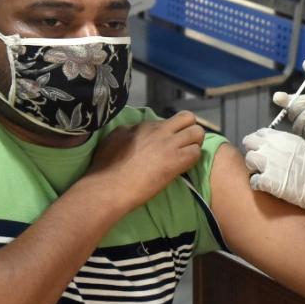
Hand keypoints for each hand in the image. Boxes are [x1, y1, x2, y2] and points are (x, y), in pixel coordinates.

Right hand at [84, 111, 205, 211]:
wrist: (111, 186)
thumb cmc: (106, 166)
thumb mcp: (113, 138)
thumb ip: (127, 131)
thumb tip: (133, 131)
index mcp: (144, 125)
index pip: (168, 121)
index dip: (170, 133)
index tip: (165, 145)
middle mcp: (160, 130)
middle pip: (188, 118)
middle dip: (190, 130)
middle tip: (184, 145)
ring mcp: (170, 144)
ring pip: (198, 132)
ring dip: (195, 144)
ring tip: (186, 156)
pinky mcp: (178, 160)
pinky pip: (197, 152)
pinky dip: (193, 160)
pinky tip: (183, 167)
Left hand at [241, 128, 304, 220]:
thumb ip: (287, 146)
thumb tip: (274, 149)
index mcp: (285, 138)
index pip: (260, 133)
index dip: (260, 143)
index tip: (264, 152)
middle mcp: (275, 147)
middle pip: (249, 143)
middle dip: (254, 153)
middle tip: (262, 164)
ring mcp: (271, 164)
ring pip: (248, 160)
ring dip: (254, 168)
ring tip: (265, 176)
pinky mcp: (269, 182)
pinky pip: (253, 181)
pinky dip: (258, 185)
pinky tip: (268, 188)